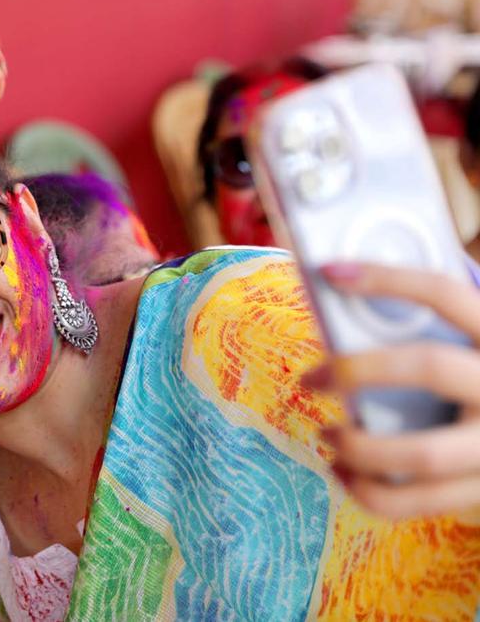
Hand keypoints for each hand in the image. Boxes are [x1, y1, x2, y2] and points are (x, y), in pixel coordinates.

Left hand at [302, 261, 479, 518]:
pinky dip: (369, 492)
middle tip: (310, 378)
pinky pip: (418, 502)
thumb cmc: (479, 381)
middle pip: (430, 368)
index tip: (331, 271)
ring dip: (359, 446)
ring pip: (422, 454)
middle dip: (358, 370)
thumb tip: (342, 296)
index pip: (447, 294)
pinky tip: (342, 471)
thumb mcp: (471, 348)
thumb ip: (434, 330)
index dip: (389, 278)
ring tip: (326, 434)